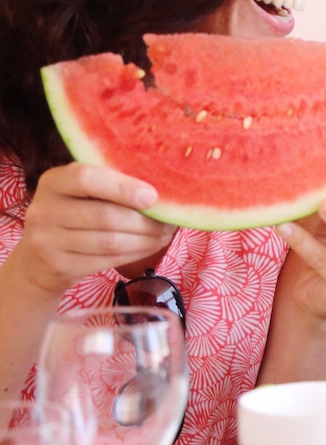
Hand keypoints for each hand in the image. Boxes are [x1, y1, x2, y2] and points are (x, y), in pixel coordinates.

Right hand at [14, 162, 174, 295]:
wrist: (36, 261)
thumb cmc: (72, 215)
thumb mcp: (80, 193)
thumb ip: (110, 184)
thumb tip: (164, 187)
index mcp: (53, 182)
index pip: (86, 178)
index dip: (122, 187)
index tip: (152, 196)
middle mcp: (44, 210)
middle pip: (106, 215)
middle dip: (145, 221)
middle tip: (169, 221)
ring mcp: (48, 241)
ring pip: (111, 241)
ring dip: (146, 239)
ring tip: (164, 234)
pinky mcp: (60, 267)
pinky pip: (108, 260)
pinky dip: (136, 253)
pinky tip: (149, 247)